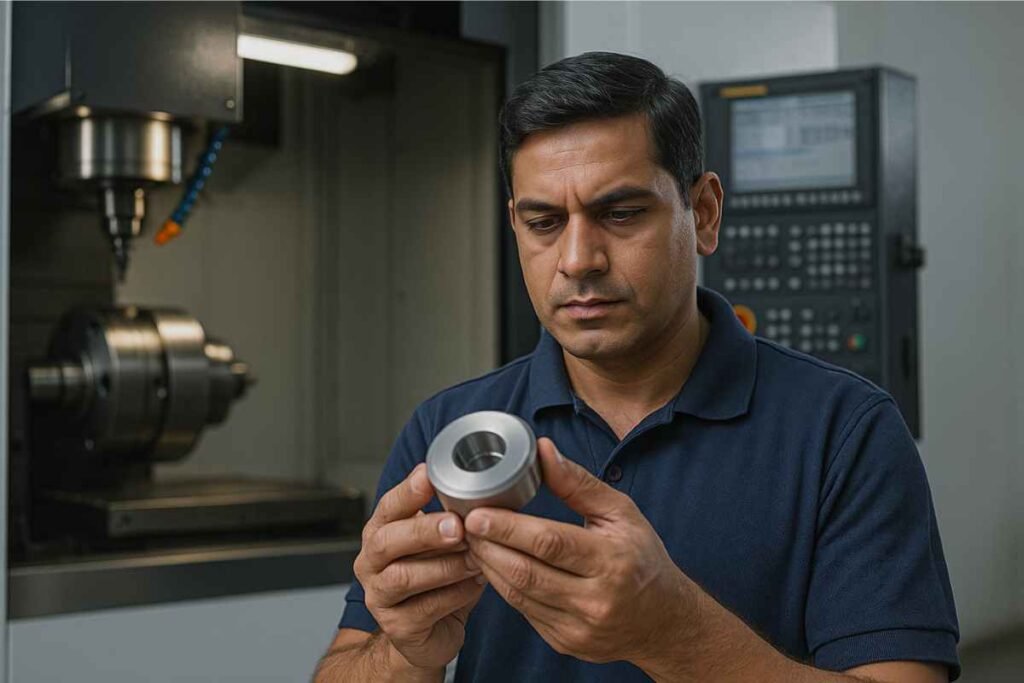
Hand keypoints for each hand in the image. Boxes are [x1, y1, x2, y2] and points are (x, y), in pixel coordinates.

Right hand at [354, 463, 487, 668]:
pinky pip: (426, 607)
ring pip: (404, 577)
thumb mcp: (440, 544)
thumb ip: (449, 521)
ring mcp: (379, 596)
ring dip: (445, 566)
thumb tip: (481, 495)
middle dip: (424, 531)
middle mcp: (371, 562)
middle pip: (387, 541)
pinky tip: (475, 584)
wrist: (430, 633)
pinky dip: (456, 594)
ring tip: (475, 558)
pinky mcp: (397, 627)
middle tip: (457, 525)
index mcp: (380, 533)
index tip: (428, 476)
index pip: (387, 507)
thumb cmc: (436, 580)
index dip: (407, 492)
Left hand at [464, 438, 697, 668]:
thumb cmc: (642, 559)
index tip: (477, 513)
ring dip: (489, 566)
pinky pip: (524, 612)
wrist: (664, 621)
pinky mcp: (565, 642)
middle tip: (463, 524)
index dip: (507, 527)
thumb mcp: (621, 512)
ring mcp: (578, 626)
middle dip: (487, 546)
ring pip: (518, 595)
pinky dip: (504, 586)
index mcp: (612, 560)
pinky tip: (494, 565)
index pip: (549, 542)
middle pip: (525, 571)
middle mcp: (595, 598)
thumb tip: (542, 450)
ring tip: (473, 541)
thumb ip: (578, 483)